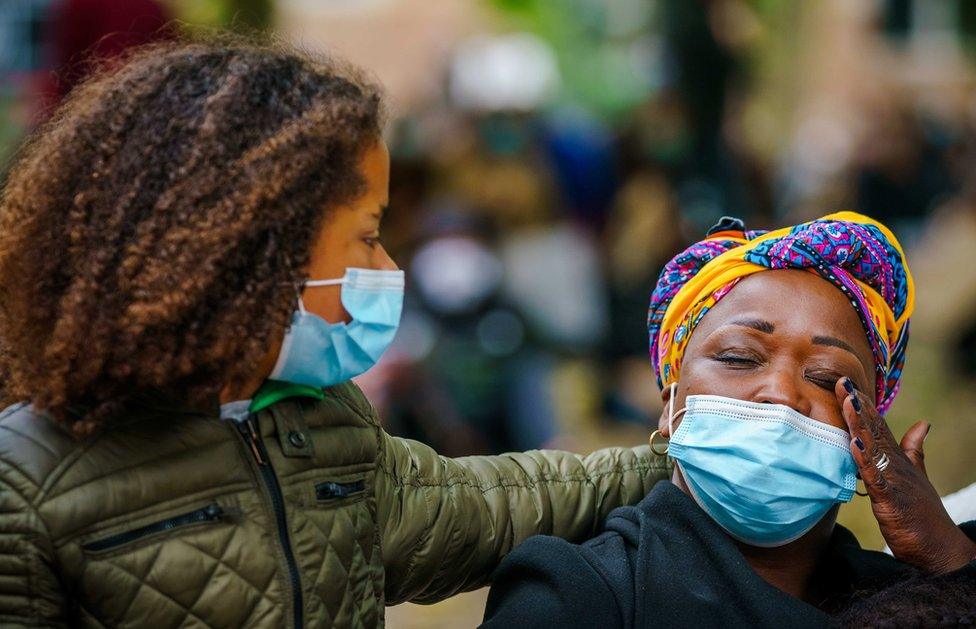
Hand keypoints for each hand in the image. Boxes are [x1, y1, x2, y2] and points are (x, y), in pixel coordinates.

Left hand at [835, 377, 975, 573]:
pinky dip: (863, 460)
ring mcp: (895, 481)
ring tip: (848, 401)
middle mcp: (897, 465)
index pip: (878, 426)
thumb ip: (915, 450)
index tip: (845, 383)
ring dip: (859, 424)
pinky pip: (875, 477)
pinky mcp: (891, 500)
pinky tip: (854, 444)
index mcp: (899, 459)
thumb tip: (923, 423)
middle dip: (857, 406)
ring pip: (873, 447)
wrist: (939, 548)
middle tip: (842, 381)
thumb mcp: (917, 477)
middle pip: (875, 430)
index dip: (862, 404)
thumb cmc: (922, 513)